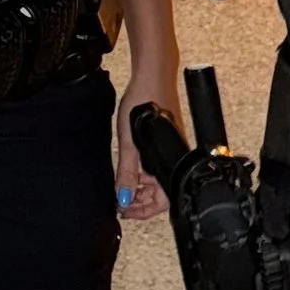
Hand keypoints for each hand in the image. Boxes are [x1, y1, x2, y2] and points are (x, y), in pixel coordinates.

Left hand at [113, 69, 180, 224]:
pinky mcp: (162, 144)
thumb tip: (122, 198)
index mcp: (168, 164)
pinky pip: (153, 168)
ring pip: (155, 182)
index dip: (143, 212)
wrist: (151, 77)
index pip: (162, 202)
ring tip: (120, 186)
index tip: (124, 212)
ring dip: (138, 187)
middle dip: (138, 201)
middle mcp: (172, 161)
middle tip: (118, 201)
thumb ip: (126, 172)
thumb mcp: (129, 144)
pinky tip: (128, 169)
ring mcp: (167, 153)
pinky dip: (141, 174)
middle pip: (159, 195)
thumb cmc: (143, 104)